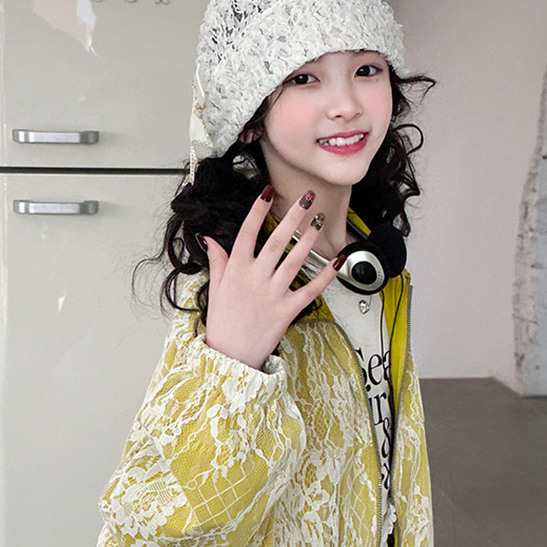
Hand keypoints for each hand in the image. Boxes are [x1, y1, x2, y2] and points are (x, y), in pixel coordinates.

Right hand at [201, 188, 340, 369]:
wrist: (230, 354)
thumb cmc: (223, 322)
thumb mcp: (215, 288)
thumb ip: (217, 261)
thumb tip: (209, 239)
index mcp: (236, 269)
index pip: (248, 232)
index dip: (258, 210)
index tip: (268, 192)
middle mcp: (256, 277)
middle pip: (277, 240)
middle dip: (294, 216)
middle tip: (308, 197)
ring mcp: (273, 293)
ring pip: (295, 259)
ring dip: (310, 237)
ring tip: (320, 220)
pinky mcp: (288, 309)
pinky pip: (311, 289)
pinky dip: (326, 274)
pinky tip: (337, 259)